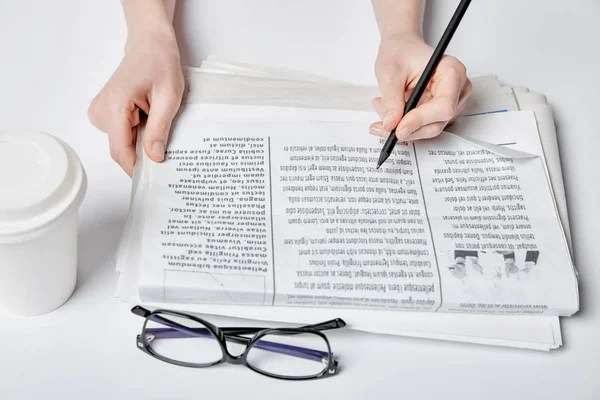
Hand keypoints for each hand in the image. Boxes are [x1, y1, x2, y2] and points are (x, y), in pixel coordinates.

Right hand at [88, 28, 183, 175]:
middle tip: (167, 148)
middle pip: (121, 149)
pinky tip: (149, 120)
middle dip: (143, 154)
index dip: (137, 169)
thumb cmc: (160, 64)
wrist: (149, 45)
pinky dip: (137, 134)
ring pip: (122, 143)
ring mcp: (99, 112)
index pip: (120, 151)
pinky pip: (121, 135)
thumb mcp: (169, 97)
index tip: (155, 180)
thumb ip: (159, 129)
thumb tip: (154, 158)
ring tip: (157, 122)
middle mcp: (100, 110)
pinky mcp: (104, 113)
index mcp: (114, 106)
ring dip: (141, 142)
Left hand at [369, 35, 471, 140]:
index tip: (398, 128)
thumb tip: (391, 124)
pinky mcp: (439, 112)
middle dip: (407, 128)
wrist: (401, 49)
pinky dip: (404, 125)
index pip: (444, 106)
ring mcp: (451, 103)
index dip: (420, 120)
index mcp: (452, 72)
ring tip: (382, 110)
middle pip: (437, 123)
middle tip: (381, 125)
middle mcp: (457, 89)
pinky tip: (390, 113)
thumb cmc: (400, 53)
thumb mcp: (389, 73)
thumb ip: (391, 100)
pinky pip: (423, 128)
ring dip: (402, 127)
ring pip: (428, 129)